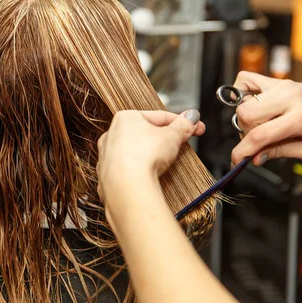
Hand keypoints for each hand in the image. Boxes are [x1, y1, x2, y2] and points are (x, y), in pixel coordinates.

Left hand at [96, 109, 203, 223]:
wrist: (128, 186)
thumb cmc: (144, 156)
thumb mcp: (172, 136)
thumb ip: (183, 125)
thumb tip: (191, 118)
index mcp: (126, 118)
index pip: (159, 117)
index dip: (180, 123)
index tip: (194, 126)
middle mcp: (112, 134)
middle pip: (145, 134)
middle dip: (164, 138)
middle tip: (180, 144)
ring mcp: (107, 155)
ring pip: (135, 151)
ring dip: (150, 154)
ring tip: (165, 163)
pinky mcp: (107, 175)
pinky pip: (128, 169)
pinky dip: (139, 170)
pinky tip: (148, 175)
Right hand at [231, 71, 301, 165]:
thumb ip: (281, 152)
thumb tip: (255, 157)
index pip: (260, 134)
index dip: (243, 150)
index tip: (237, 159)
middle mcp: (289, 97)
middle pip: (245, 114)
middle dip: (245, 132)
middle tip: (258, 139)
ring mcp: (281, 85)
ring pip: (243, 101)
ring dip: (246, 117)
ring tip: (261, 124)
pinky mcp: (276, 80)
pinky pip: (245, 79)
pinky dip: (241, 93)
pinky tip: (251, 104)